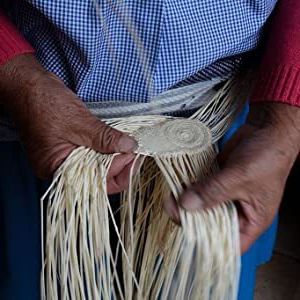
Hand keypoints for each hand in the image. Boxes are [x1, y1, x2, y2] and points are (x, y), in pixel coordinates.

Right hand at [0, 54, 136, 193]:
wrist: (28, 85)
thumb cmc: (45, 103)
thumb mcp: (79, 122)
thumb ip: (105, 138)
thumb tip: (129, 147)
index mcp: (57, 169)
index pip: (96, 183)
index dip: (118, 169)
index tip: (133, 153)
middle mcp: (61, 169)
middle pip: (98, 177)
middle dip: (119, 164)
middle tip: (135, 149)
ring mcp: (66, 157)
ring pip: (97, 165)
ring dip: (115, 156)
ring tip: (130, 145)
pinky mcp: (70, 147)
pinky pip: (92, 154)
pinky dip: (106, 149)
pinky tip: (118, 142)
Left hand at [164, 103, 299, 252]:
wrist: (267, 129)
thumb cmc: (267, 156)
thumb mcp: (240, 177)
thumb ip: (213, 192)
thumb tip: (186, 205)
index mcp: (252, 220)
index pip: (230, 243)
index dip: (208, 242)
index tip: (187, 231)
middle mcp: (237, 210)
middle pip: (210, 223)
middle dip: (191, 217)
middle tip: (173, 206)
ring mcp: (225, 194)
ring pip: (202, 204)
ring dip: (187, 200)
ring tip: (171, 194)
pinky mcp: (217, 179)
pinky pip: (200, 187)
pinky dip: (189, 186)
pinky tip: (178, 183)